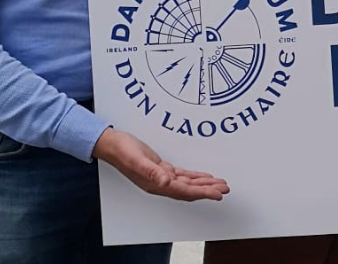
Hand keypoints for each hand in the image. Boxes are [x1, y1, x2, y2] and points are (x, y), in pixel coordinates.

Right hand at [92, 128, 228, 200]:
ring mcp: (160, 177)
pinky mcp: (160, 169)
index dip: (203, 193)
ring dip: (204, 185)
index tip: (218, 193)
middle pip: (189, 190)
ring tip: (219, 184)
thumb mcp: (138, 160)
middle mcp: (160, 184)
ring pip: (187, 184)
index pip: (185, 191)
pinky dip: (194, 177)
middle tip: (224, 189)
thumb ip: (152, 172)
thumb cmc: (123, 151)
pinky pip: (182, 176)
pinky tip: (203, 177)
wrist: (112, 145)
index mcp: (156, 184)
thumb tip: (166, 182)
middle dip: (208, 190)